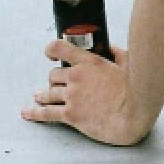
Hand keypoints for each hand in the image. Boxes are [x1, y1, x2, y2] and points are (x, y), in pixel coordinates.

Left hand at [21, 41, 149, 145]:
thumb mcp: (128, 65)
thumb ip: (117, 54)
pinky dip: (35, 112)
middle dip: (54, 81)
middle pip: (53, 75)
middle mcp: (77, 77)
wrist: (132, 115)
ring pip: (48, 93)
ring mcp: (72, 96)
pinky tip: (28, 112)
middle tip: (55, 86)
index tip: (49, 54)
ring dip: (43, 95)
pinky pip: (46, 113)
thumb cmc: (134, 92)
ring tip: (39, 97)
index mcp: (90, 62)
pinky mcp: (70, 114)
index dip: (52, 49)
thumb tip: (111, 48)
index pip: (61, 48)